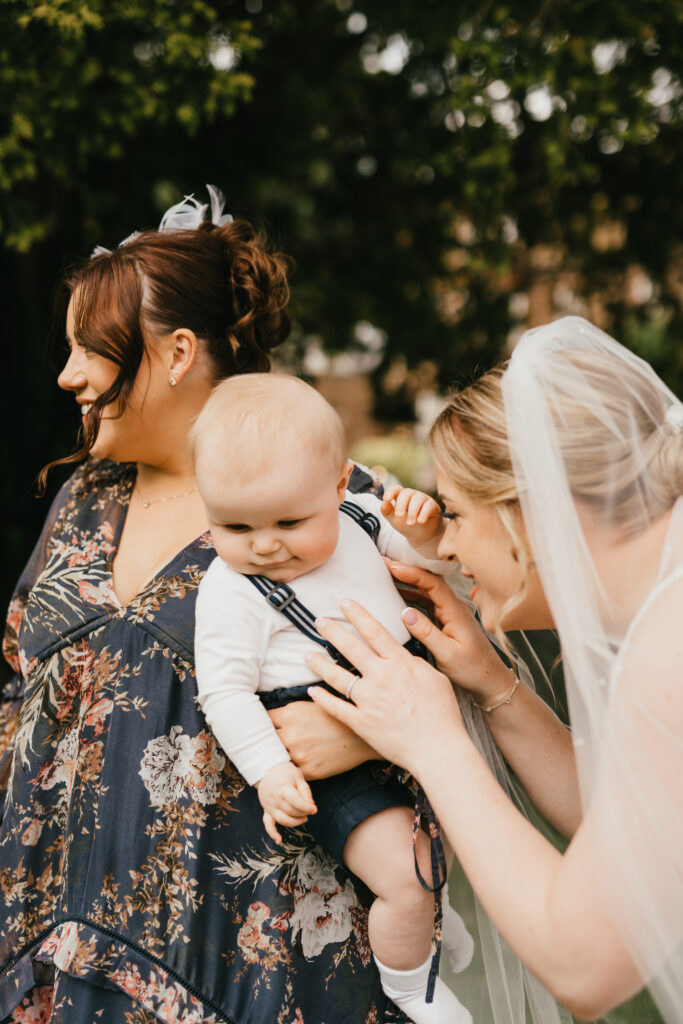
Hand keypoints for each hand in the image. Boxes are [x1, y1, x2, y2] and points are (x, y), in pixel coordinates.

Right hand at [256, 761, 317, 843]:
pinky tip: (279, 840)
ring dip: (295, 822)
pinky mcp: (266, 810)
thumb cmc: (285, 772)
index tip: (314, 809)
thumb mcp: (298, 777)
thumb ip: (305, 792)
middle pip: (291, 811)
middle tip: (310, 810)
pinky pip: (268, 824)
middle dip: (303, 813)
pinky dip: (272, 833)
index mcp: (282, 788)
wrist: (267, 769)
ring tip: (303, 818)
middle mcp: (274, 799)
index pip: (295, 801)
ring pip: (283, 820)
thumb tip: (311, 807)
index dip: (306, 807)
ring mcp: (269, 806)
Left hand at [268, 701, 379, 778]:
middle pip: (265, 740)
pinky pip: (290, 773)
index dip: (262, 723)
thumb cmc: (337, 717)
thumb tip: (268, 715)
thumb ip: (289, 711)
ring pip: (276, 758)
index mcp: (291, 714)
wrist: (361, 738)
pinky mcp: (308, 771)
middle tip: (263, 744)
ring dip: (276, 757)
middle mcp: (291, 734)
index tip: (261, 726)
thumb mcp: (312, 705)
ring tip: (277, 756)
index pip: (264, 719)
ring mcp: (299, 755)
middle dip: (266, 741)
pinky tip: (289, 769)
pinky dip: (289, 771)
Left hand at [304, 599, 466, 777]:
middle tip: (318, 621)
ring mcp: (369, 700)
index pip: (375, 631)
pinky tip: (312, 691)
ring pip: (337, 676)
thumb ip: (415, 664)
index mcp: (401, 663)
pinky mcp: (361, 723)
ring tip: (306, 654)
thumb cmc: (442, 714)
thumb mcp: (435, 678)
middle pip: (351, 648)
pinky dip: (322, 699)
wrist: (438, 749)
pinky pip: (336, 707)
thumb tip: (403, 655)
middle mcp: (382, 677)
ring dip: (319, 663)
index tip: (344, 602)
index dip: (358, 614)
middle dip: (333, 631)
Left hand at [381, 485, 443, 552]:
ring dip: (412, 511)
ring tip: (410, 523)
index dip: (391, 491)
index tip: (386, 499)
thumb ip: (386, 511)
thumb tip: (384, 502)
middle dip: (401, 504)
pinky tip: (420, 521)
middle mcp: (412, 496)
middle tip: (399, 516)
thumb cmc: (405, 525)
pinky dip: (424, 513)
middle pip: (407, 493)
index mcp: (401, 497)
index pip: (396, 489)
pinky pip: (428, 506)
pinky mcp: (433, 506)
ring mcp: (423, 500)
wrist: (421, 536)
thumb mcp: (393, 519)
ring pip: (418, 499)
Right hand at [387, 562, 513, 703]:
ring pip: (426, 590)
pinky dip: (411, 595)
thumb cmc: (474, 669)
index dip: (412, 573)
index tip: (393, 567)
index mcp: (456, 611)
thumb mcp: (448, 654)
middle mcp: (454, 608)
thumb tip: (405, 612)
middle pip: (428, 582)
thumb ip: (426, 633)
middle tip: (384, 564)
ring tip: (386, 575)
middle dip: (406, 571)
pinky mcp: (446, 620)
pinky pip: (426, 602)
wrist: (490, 680)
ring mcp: (450, 613)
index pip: (432, 584)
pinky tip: (398, 595)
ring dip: (407, 581)